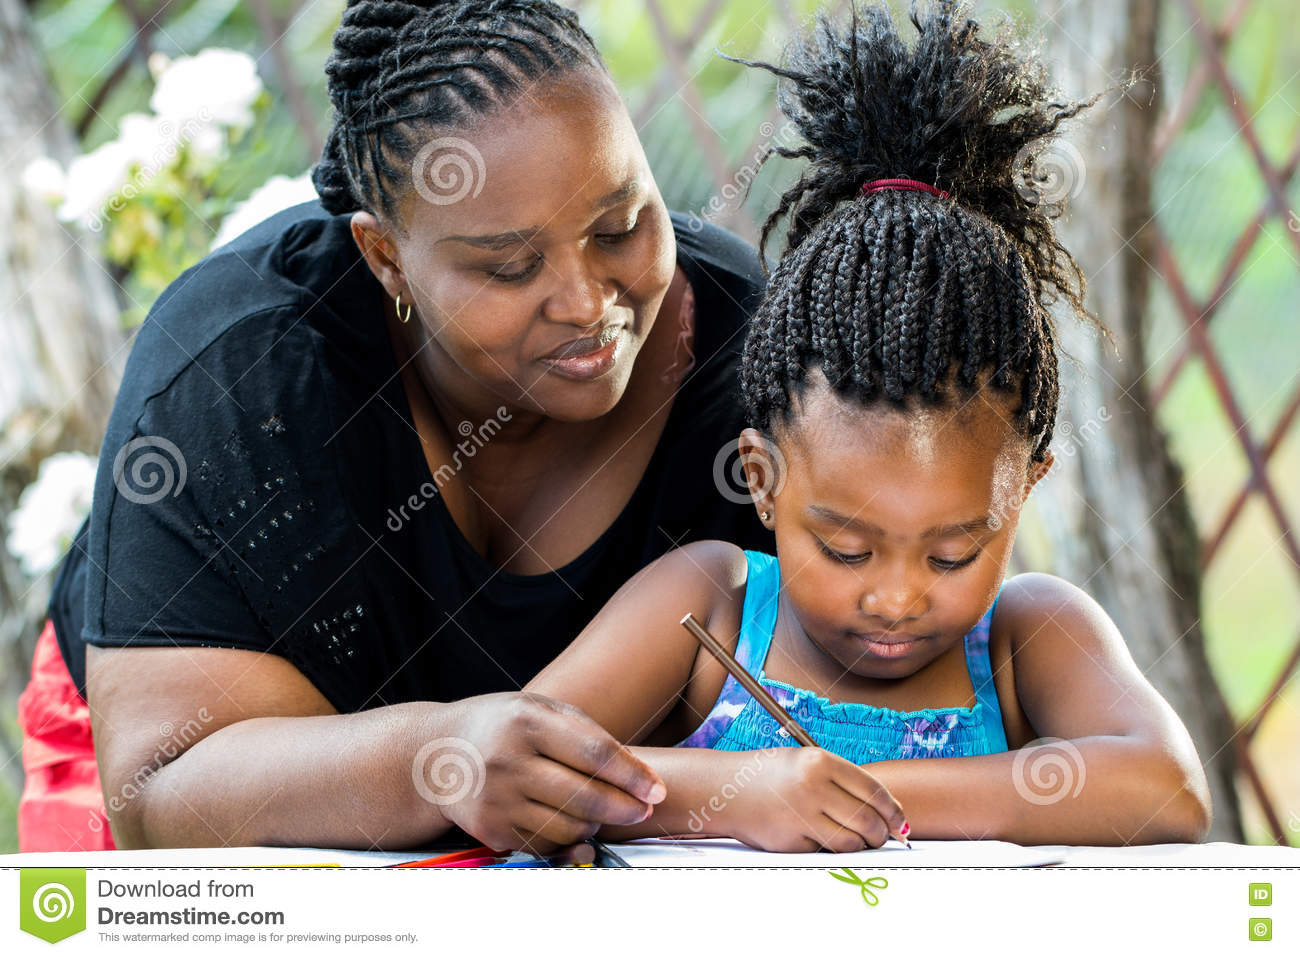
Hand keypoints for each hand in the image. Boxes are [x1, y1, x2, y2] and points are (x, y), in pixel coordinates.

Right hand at [427, 692, 666, 854]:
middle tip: (643, 810)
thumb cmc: (501, 726)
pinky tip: (573, 826)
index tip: (657, 791)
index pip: (594, 752)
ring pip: (568, 826)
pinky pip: (545, 845)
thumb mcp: (538, 709)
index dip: (632, 775)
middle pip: (584, 795)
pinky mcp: (490, 829)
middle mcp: (508, 761)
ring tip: (600, 812)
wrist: (436, 754)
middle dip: (624, 807)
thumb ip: (586, 733)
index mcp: (526, 722)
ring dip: (595, 825)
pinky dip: (568, 841)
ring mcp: (497, 799)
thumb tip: (635, 775)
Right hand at [727, 747, 906, 852]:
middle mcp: (811, 787)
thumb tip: (888, 813)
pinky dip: (830, 849)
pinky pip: (826, 852)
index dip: (893, 809)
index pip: (872, 790)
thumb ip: (843, 782)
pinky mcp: (790, 841)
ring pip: (851, 842)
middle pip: (867, 819)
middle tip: (881, 836)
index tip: (900, 821)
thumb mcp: (807, 764)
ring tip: (856, 840)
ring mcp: (800, 816)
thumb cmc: (772, 776)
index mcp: (820, 761)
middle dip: (881, 833)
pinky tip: (819, 837)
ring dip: (861, 846)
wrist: (727, 789)